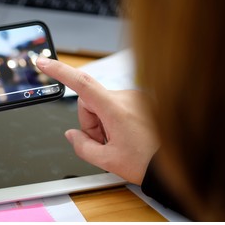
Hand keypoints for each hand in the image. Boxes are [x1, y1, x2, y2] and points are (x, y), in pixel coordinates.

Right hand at [36, 57, 158, 184]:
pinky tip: (127, 136)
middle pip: (89, 102)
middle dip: (90, 123)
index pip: (81, 83)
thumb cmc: (147, 162)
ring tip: (118, 142)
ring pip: (102, 106)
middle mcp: (125, 97)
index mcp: (115, 108)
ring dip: (103, 123)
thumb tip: (71, 134)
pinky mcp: (140, 100)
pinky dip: (114, 120)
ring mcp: (135, 97)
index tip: (43, 62)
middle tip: (103, 143)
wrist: (181, 161)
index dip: (59, 71)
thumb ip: (82, 147)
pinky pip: (116, 106)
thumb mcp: (107, 161)